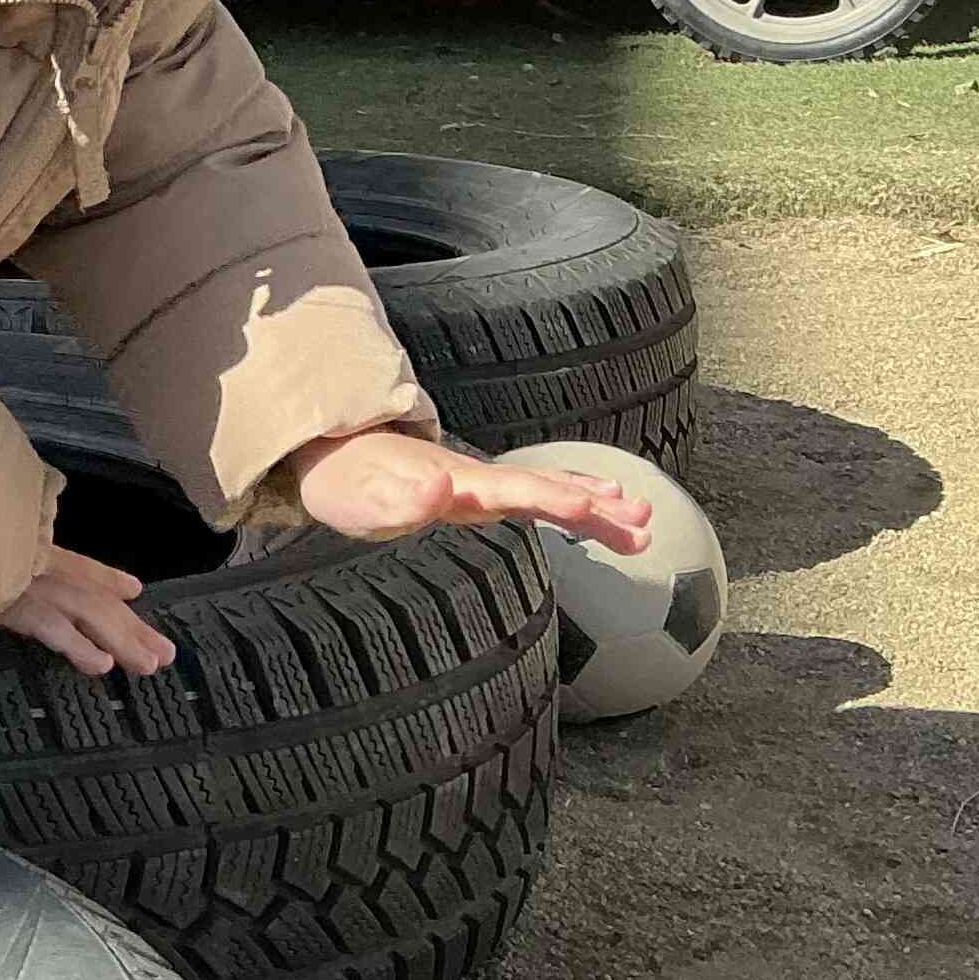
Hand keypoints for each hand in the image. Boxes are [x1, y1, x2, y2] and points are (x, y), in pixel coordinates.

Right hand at [0, 545, 176, 678]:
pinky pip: (53, 628)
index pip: (78, 563)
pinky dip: (78, 646)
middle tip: (163, 654)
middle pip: (95, 595)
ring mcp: (29, 581)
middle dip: (131, 625)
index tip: (134, 590)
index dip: (107, 577)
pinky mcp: (13, 602)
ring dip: (122, 639)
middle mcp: (38, 562)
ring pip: (89, 612)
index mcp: (31, 546)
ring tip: (149, 666)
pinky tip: (102, 666)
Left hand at [292, 429, 653, 552]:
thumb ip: (398, 497)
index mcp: (452, 480)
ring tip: (643, 522)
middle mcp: (476, 478)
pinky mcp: (480, 492)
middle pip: (542, 487)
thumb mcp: (360, 498)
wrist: (335, 457)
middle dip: (591, 503)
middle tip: (640, 520)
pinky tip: (604, 509)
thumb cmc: (346, 484)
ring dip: (595, 504)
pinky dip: (574, 499)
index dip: (548, 495)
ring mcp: (481, 483)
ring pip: (548, 489)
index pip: (509, 487)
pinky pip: (538, 495)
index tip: (588, 504)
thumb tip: (436, 492)